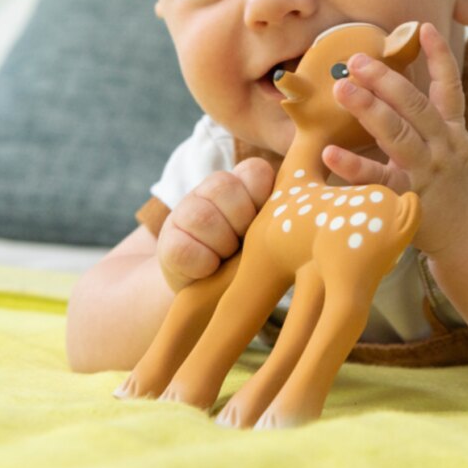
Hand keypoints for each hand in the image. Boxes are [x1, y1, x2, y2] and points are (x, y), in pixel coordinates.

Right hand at [157, 157, 273, 291]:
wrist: (216, 296)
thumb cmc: (255, 261)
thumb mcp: (274, 235)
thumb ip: (284, 214)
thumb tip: (300, 209)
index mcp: (244, 182)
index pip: (255, 170)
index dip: (261, 198)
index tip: (264, 223)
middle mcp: (212, 189)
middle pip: (224, 186)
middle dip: (240, 222)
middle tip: (244, 244)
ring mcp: (185, 211)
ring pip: (202, 217)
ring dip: (221, 245)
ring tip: (227, 258)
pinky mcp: (167, 242)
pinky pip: (183, 249)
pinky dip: (202, 264)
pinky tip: (209, 270)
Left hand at [324, 22, 467, 259]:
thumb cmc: (457, 186)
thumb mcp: (456, 146)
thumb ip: (433, 120)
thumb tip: (397, 89)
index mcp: (453, 130)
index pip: (449, 87)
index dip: (439, 56)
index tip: (425, 27)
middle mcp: (443, 146)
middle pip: (415, 106)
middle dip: (386, 79)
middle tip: (355, 60)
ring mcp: (427, 172)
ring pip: (400, 135)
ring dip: (370, 109)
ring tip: (343, 89)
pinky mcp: (411, 199)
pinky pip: (380, 180)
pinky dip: (354, 166)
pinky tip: (330, 152)